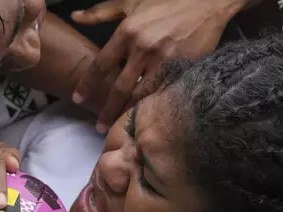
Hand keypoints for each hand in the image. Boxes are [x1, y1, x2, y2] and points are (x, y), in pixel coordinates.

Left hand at [71, 0, 244, 131]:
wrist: (207, 3)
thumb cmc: (167, 1)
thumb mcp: (131, 1)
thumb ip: (101, 12)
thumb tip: (75, 16)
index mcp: (127, 32)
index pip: (101, 65)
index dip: (87, 84)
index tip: (77, 99)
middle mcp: (142, 49)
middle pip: (119, 88)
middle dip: (107, 110)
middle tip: (99, 127)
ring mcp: (163, 60)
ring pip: (141, 94)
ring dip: (129, 113)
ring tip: (121, 128)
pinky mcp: (181, 68)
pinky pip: (162, 93)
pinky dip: (152, 106)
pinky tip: (145, 117)